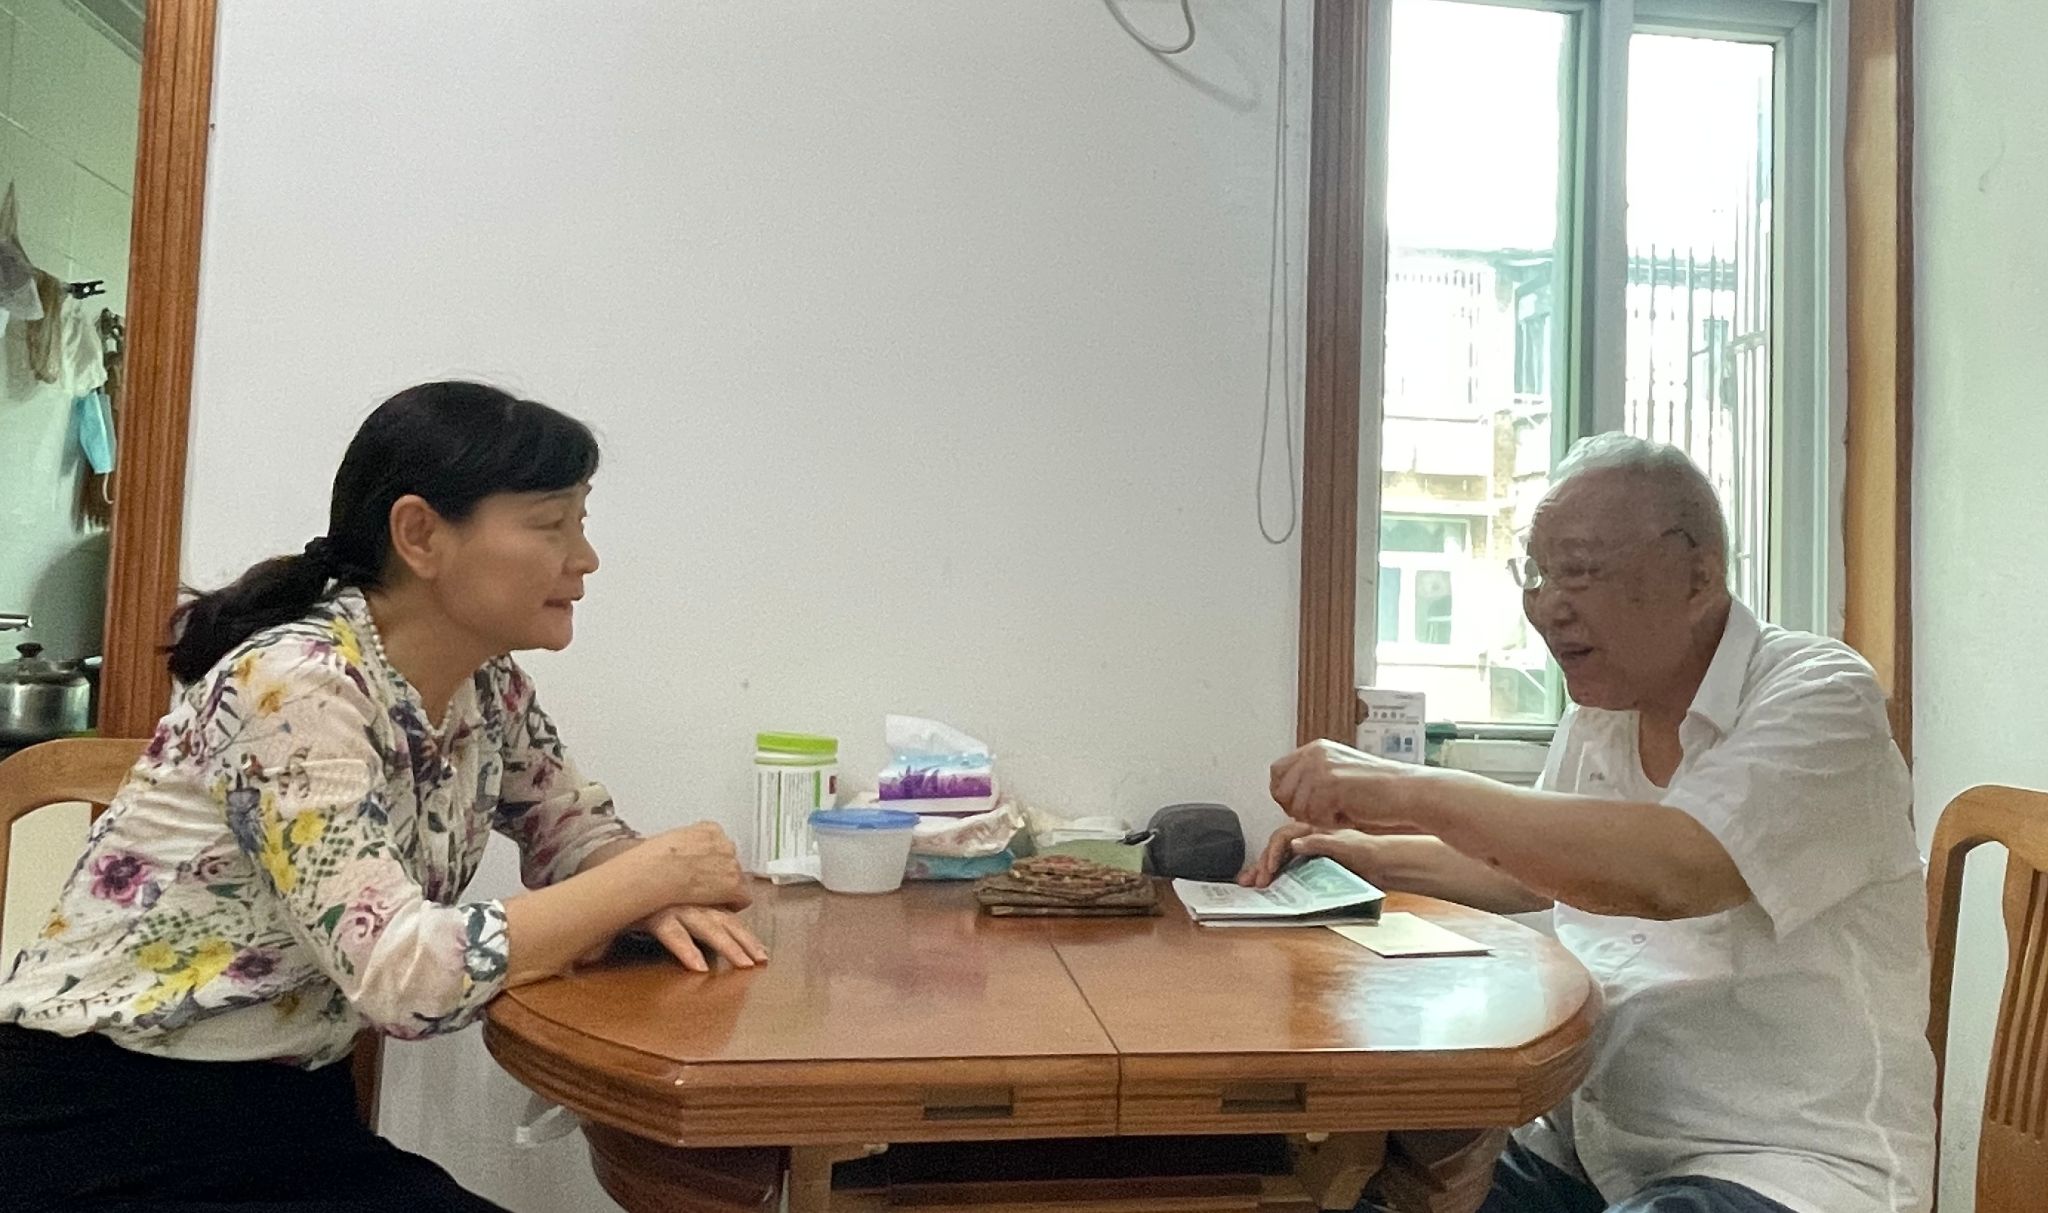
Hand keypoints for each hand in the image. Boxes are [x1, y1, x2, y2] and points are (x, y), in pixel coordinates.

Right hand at [631, 822, 748, 910]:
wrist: (656, 872)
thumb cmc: (652, 860)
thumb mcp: (669, 841)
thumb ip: (685, 847)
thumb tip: (681, 856)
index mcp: (709, 829)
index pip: (721, 844)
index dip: (713, 860)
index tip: (704, 870)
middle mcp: (725, 844)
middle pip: (730, 861)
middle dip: (720, 873)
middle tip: (705, 886)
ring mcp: (731, 864)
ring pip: (737, 879)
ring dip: (726, 889)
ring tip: (709, 900)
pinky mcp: (734, 885)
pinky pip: (743, 897)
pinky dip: (734, 904)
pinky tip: (720, 909)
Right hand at [638, 905, 768, 972]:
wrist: (619, 878)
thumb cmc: (649, 895)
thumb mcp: (674, 904)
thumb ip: (692, 919)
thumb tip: (710, 943)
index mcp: (698, 901)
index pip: (729, 919)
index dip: (747, 936)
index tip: (764, 953)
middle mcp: (692, 903)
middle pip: (725, 923)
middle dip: (745, 943)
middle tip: (762, 960)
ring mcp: (676, 908)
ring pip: (707, 927)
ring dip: (726, 945)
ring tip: (743, 963)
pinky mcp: (655, 916)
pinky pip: (673, 934)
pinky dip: (687, 950)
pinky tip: (699, 966)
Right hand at [1239, 822, 1376, 887]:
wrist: (1383, 863)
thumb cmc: (1367, 851)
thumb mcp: (1343, 845)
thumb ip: (1318, 842)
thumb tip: (1294, 843)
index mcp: (1311, 831)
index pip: (1283, 836)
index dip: (1273, 851)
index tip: (1270, 868)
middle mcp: (1307, 841)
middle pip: (1276, 849)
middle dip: (1261, 864)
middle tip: (1254, 880)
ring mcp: (1308, 854)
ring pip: (1279, 860)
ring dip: (1263, 870)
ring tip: (1249, 882)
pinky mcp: (1311, 868)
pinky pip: (1288, 870)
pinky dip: (1275, 877)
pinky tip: (1268, 884)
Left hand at [1269, 739, 1437, 831]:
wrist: (1408, 792)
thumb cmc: (1379, 792)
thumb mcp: (1339, 776)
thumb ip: (1312, 781)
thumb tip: (1283, 796)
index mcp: (1316, 749)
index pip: (1277, 772)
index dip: (1286, 795)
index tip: (1301, 808)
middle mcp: (1315, 754)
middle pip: (1282, 792)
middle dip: (1299, 811)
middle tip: (1327, 813)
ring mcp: (1321, 767)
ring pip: (1297, 808)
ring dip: (1318, 818)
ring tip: (1343, 812)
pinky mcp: (1330, 783)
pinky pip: (1313, 815)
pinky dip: (1330, 823)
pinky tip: (1349, 814)